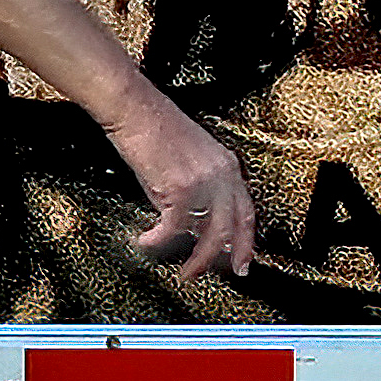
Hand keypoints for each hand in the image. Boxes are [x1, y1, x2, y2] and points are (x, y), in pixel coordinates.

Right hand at [110, 95, 258, 276]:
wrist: (134, 107)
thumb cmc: (153, 127)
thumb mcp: (186, 160)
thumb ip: (197, 193)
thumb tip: (192, 226)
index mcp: (227, 164)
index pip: (247, 211)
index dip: (247, 240)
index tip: (243, 260)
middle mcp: (221, 173)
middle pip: (234, 227)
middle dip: (228, 257)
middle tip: (217, 273)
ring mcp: (204, 181)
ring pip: (210, 234)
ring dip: (196, 258)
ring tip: (185, 272)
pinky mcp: (181, 188)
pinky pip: (173, 227)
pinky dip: (158, 240)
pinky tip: (145, 242)